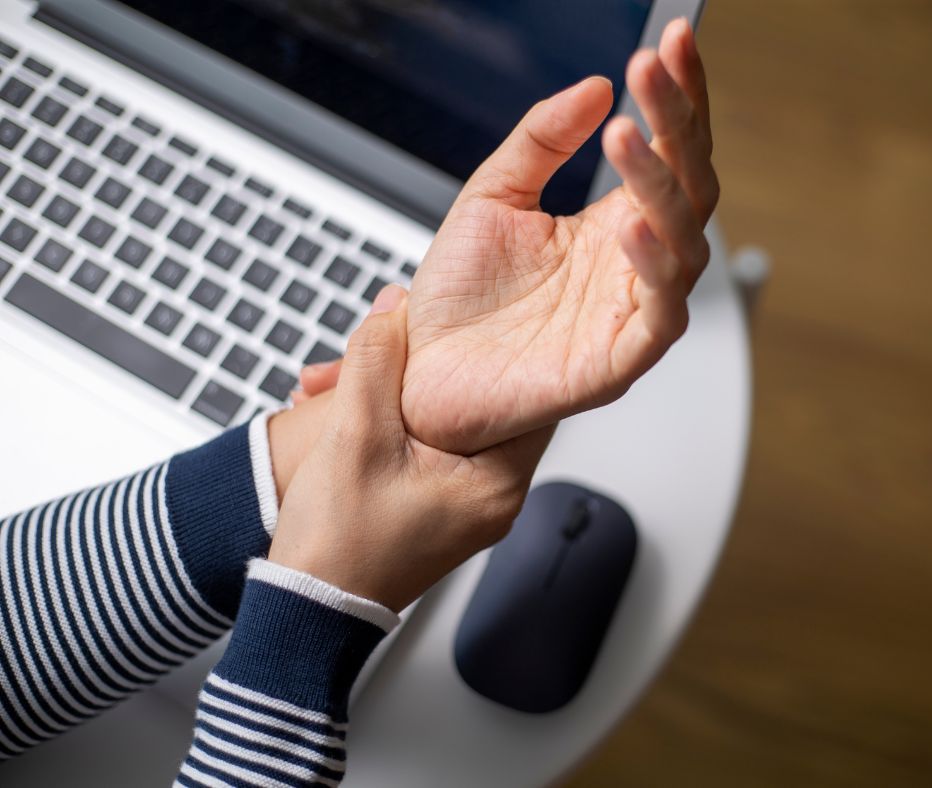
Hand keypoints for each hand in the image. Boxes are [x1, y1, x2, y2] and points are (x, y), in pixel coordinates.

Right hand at [268, 286, 554, 611]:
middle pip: (481, 407)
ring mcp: (468, 506)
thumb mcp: (354, 436)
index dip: (496, 353)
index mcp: (496, 485)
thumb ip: (376, 362)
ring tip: (346, 383)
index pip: (529, 399)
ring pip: (448, 425)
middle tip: (392, 344)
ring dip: (400, 396)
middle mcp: (494, 499)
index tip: (471, 324)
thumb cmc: (338, 544)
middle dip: (427, 371)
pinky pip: (431, 449)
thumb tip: (394, 306)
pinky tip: (354, 410)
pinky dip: (398, 425)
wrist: (308, 610)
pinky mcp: (440, 509)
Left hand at [388, 18, 715, 453]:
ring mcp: (628, 312)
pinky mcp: (618, 361)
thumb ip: (541, 140)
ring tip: (625, 137)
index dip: (676, 98)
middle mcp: (630, 265)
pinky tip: (629, 225)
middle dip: (677, 124)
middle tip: (653, 71)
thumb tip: (593, 87)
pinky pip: (660, 314)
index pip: (667, 151)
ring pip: (684, 243)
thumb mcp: (492, 197)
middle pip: (689, 186)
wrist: (421, 373)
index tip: (670, 42)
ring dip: (661, 185)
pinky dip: (654, 268)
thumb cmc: (459, 299)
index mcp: (609, 226)